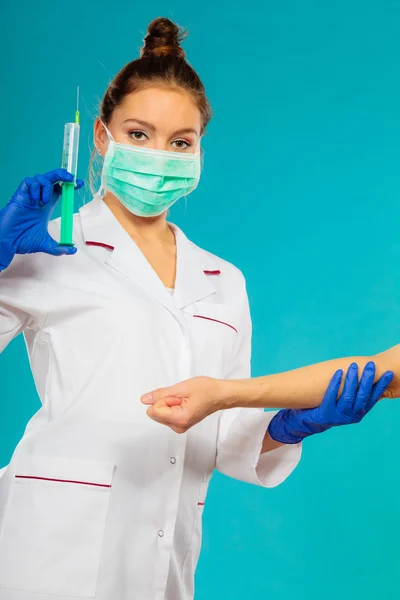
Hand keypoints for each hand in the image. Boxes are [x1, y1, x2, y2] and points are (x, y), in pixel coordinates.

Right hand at [0, 169, 83, 270]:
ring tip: (44, 202)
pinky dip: (35, 188)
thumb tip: (73, 250)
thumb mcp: (45, 244)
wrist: (8, 242)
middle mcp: (39, 199)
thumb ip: (59, 248)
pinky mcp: (20, 195)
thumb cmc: (22, 241)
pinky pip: (28, 182)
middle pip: (52, 179)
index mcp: (46, 207)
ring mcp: (29, 196)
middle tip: (71, 179)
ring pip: (41, 178)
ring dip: (47, 187)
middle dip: (62, 175)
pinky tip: (34, 200)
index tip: (80, 184)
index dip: (69, 185)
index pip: (59, 190)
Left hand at [141, 377, 221, 432]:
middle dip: (166, 401)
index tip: (178, 396)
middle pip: (156, 413)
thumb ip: (160, 394)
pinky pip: (167, 414)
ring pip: (160, 414)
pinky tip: (186, 403)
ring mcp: (180, 427)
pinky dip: (173, 406)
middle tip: (182, 397)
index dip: (164, 399)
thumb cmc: (207, 390)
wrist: (220, 395)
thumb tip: (145, 399)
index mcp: (179, 419)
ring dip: (170, 403)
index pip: (154, 410)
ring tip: (186, 399)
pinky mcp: (181, 424)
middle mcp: (179, 427)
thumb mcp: (181, 387)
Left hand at [268, 362, 393, 443]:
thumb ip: (356, 393)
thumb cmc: (332, 407)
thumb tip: (367, 373)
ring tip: (354, 366)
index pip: (374, 398)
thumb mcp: (347, 403)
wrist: (310, 422)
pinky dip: (335, 384)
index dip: (381, 386)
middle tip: (371, 365)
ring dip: (352, 380)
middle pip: (362, 396)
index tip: (388, 373)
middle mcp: (352, 416)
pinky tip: (338, 372)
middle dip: (368, 379)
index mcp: (359, 412)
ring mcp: (339, 416)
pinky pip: (331, 396)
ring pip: (348, 396)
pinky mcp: (326, 413)